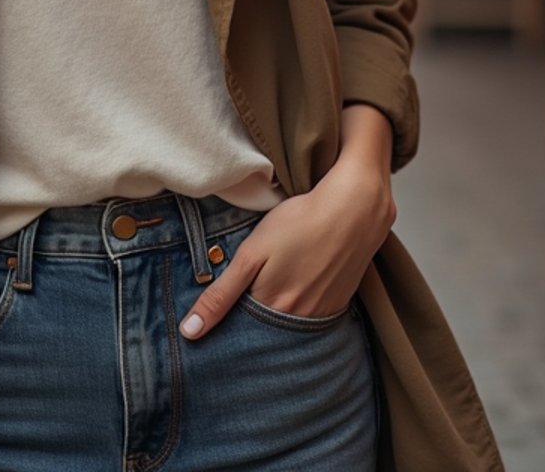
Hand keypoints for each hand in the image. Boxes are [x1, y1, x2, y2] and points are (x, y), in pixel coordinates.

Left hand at [179, 114, 395, 339]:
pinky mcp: (338, 304)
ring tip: (268, 291)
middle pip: (265, 334)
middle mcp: (298, 322)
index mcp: (272, 310)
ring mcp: (321, 315)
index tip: (210, 323)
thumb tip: (190, 331)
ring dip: (274, 317)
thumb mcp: (251, 254)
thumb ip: (221, 295)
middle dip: (249, 326)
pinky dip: (298, 309)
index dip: (224, 327)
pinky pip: (311, 319)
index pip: (240, 334)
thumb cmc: (299, 224)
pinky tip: (296, 286)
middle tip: (240, 304)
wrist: (354, 210)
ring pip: (288, 327)